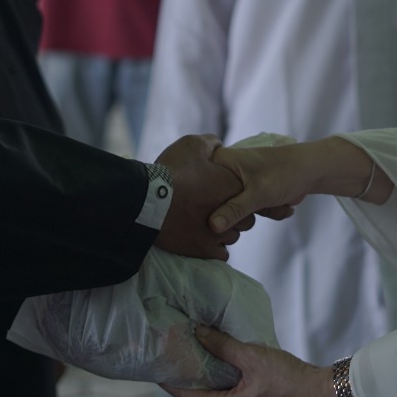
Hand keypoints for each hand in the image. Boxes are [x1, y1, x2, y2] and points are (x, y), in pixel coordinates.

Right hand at [155, 134, 253, 259]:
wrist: (149, 201)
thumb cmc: (173, 172)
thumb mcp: (192, 145)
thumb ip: (211, 143)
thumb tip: (219, 145)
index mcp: (233, 187)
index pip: (247, 193)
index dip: (235, 192)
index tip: (221, 190)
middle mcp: (232, 213)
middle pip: (245, 218)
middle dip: (234, 214)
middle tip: (215, 208)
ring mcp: (219, 234)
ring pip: (232, 236)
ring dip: (224, 231)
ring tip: (206, 223)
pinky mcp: (205, 250)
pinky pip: (221, 253)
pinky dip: (215, 247)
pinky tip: (204, 238)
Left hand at [162, 325, 335, 396]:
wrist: (317, 391)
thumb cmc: (285, 378)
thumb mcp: (251, 357)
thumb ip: (222, 345)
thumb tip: (197, 331)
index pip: (187, 395)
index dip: (169, 380)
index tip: (155, 365)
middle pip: (199, 393)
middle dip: (185, 372)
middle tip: (171, 351)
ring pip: (214, 389)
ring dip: (204, 370)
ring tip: (190, 348)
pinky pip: (228, 387)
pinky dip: (219, 371)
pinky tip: (217, 354)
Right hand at [210, 138, 385, 233]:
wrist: (313, 169)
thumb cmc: (285, 173)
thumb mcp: (258, 194)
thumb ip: (234, 210)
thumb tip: (212, 227)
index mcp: (218, 161)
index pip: (200, 187)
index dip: (214, 203)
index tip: (237, 205)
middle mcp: (222, 169)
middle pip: (218, 202)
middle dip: (244, 211)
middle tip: (264, 202)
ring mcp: (234, 180)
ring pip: (234, 209)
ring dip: (257, 212)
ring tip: (276, 202)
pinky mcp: (246, 190)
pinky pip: (245, 209)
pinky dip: (262, 211)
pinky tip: (280, 206)